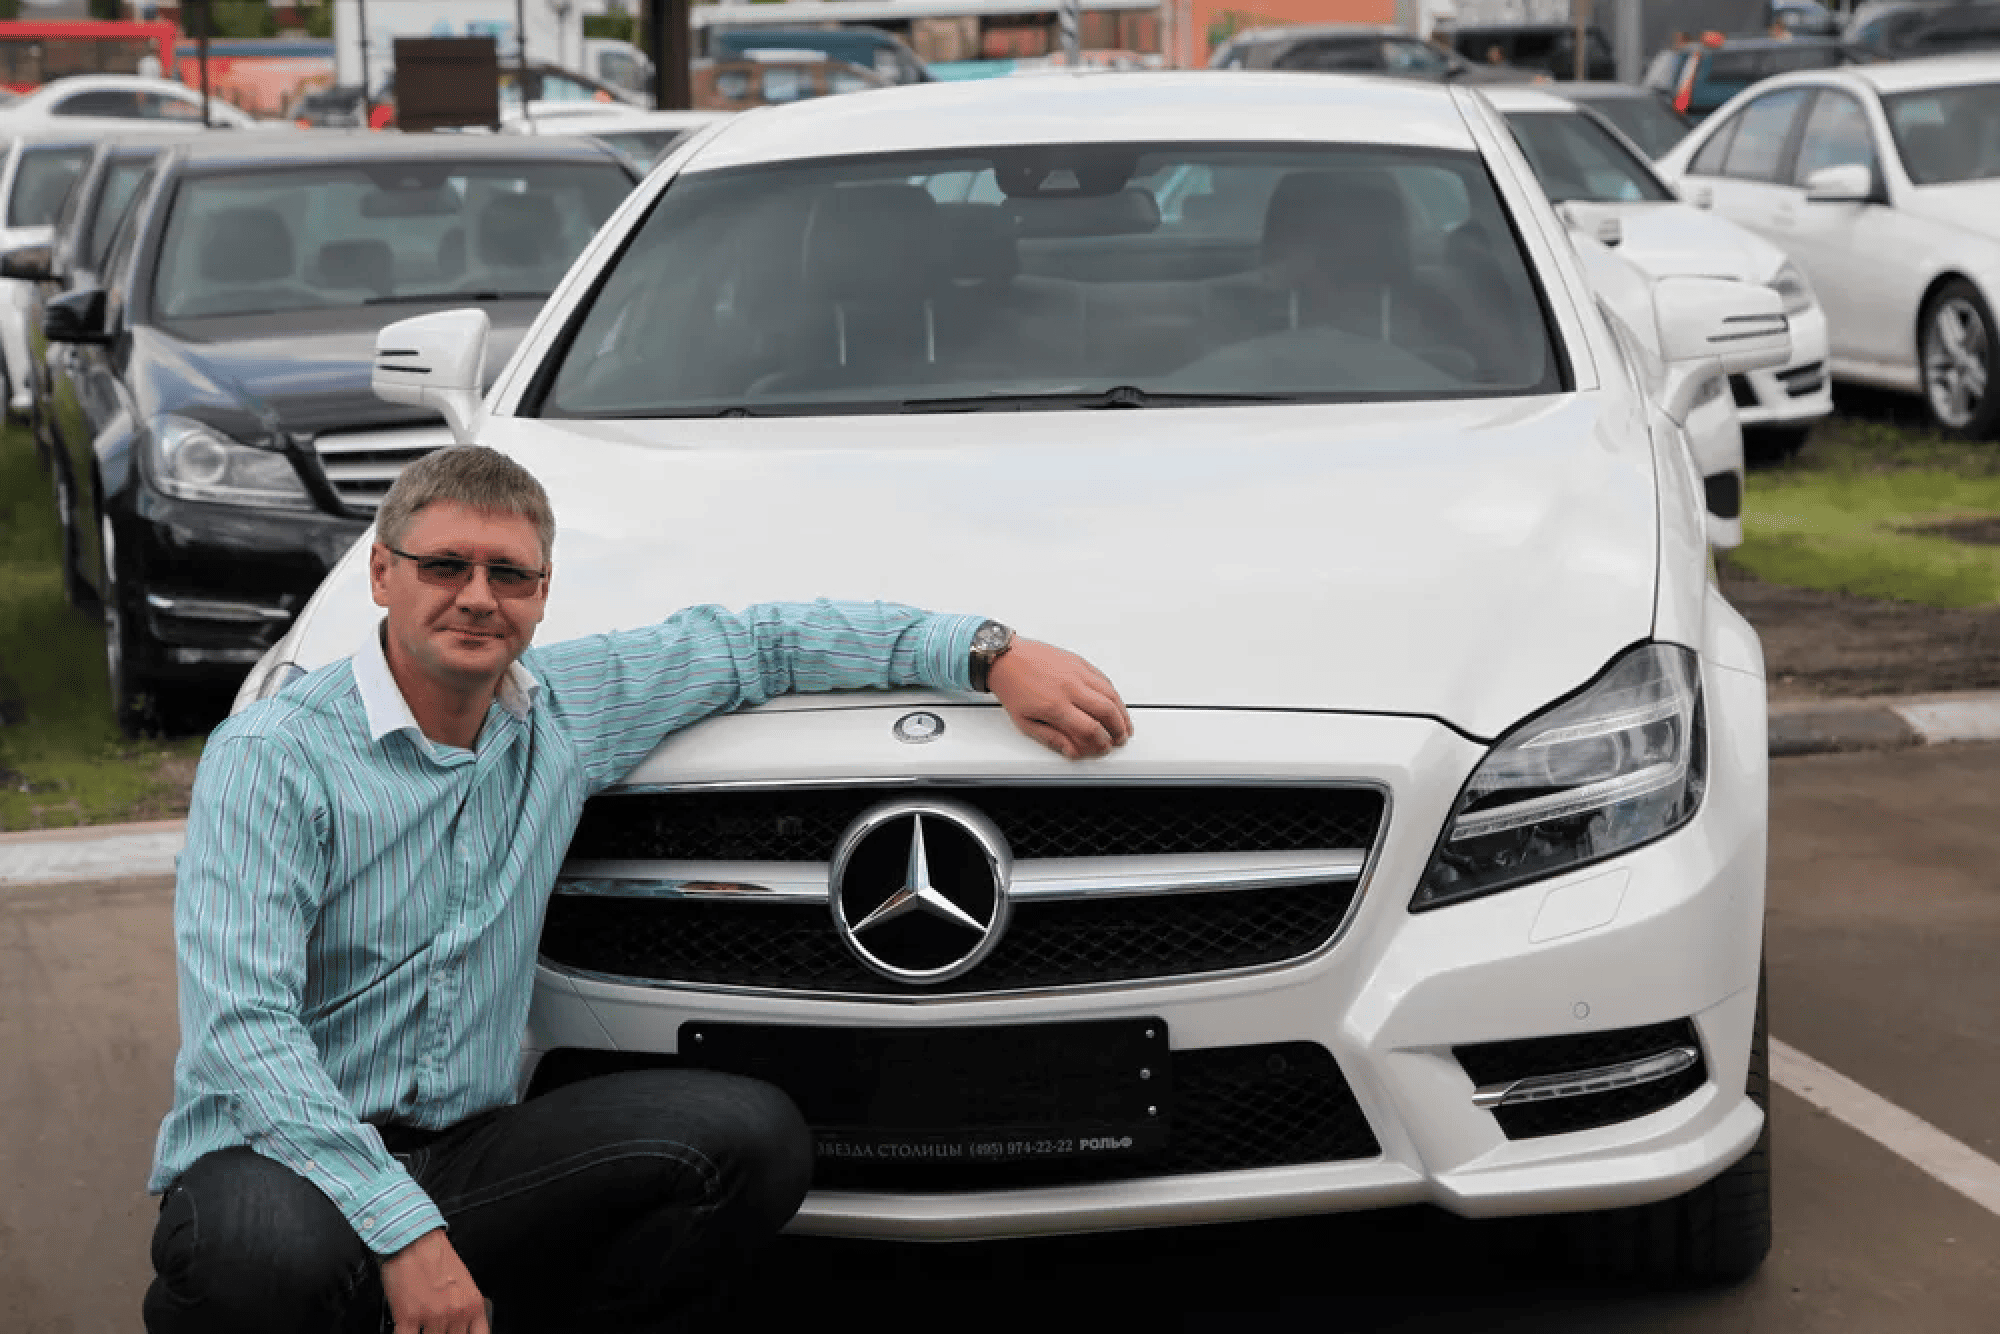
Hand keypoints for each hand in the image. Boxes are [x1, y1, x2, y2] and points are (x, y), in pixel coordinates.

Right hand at [380, 1229, 488, 1333]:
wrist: (414, 1239)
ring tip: (423, 1323)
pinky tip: (409, 1330)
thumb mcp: (464, 1282)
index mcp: (472, 1304)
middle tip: (438, 1327)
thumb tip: (463, 1326)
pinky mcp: (407, 1317)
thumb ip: (465, 1307)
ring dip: (426, 1333)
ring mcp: (432, 1316)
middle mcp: (455, 1312)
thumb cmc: (436, 1256)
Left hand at [987, 638, 1132, 758]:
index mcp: (1054, 705)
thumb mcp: (1025, 722)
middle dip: (1118, 729)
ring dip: (1122, 712)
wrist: (1006, 657)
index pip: (1089, 729)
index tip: (1103, 748)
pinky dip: (1113, 694)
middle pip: (1106, 711)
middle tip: (1120, 738)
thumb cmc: (1013, 687)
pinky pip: (1103, 679)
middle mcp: (1069, 687)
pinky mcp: (1079, 662)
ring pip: (1110, 693)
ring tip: (1124, 724)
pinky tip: (1115, 703)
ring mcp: (1076, 672)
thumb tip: (1073, 751)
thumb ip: (1052, 738)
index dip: (1101, 743)